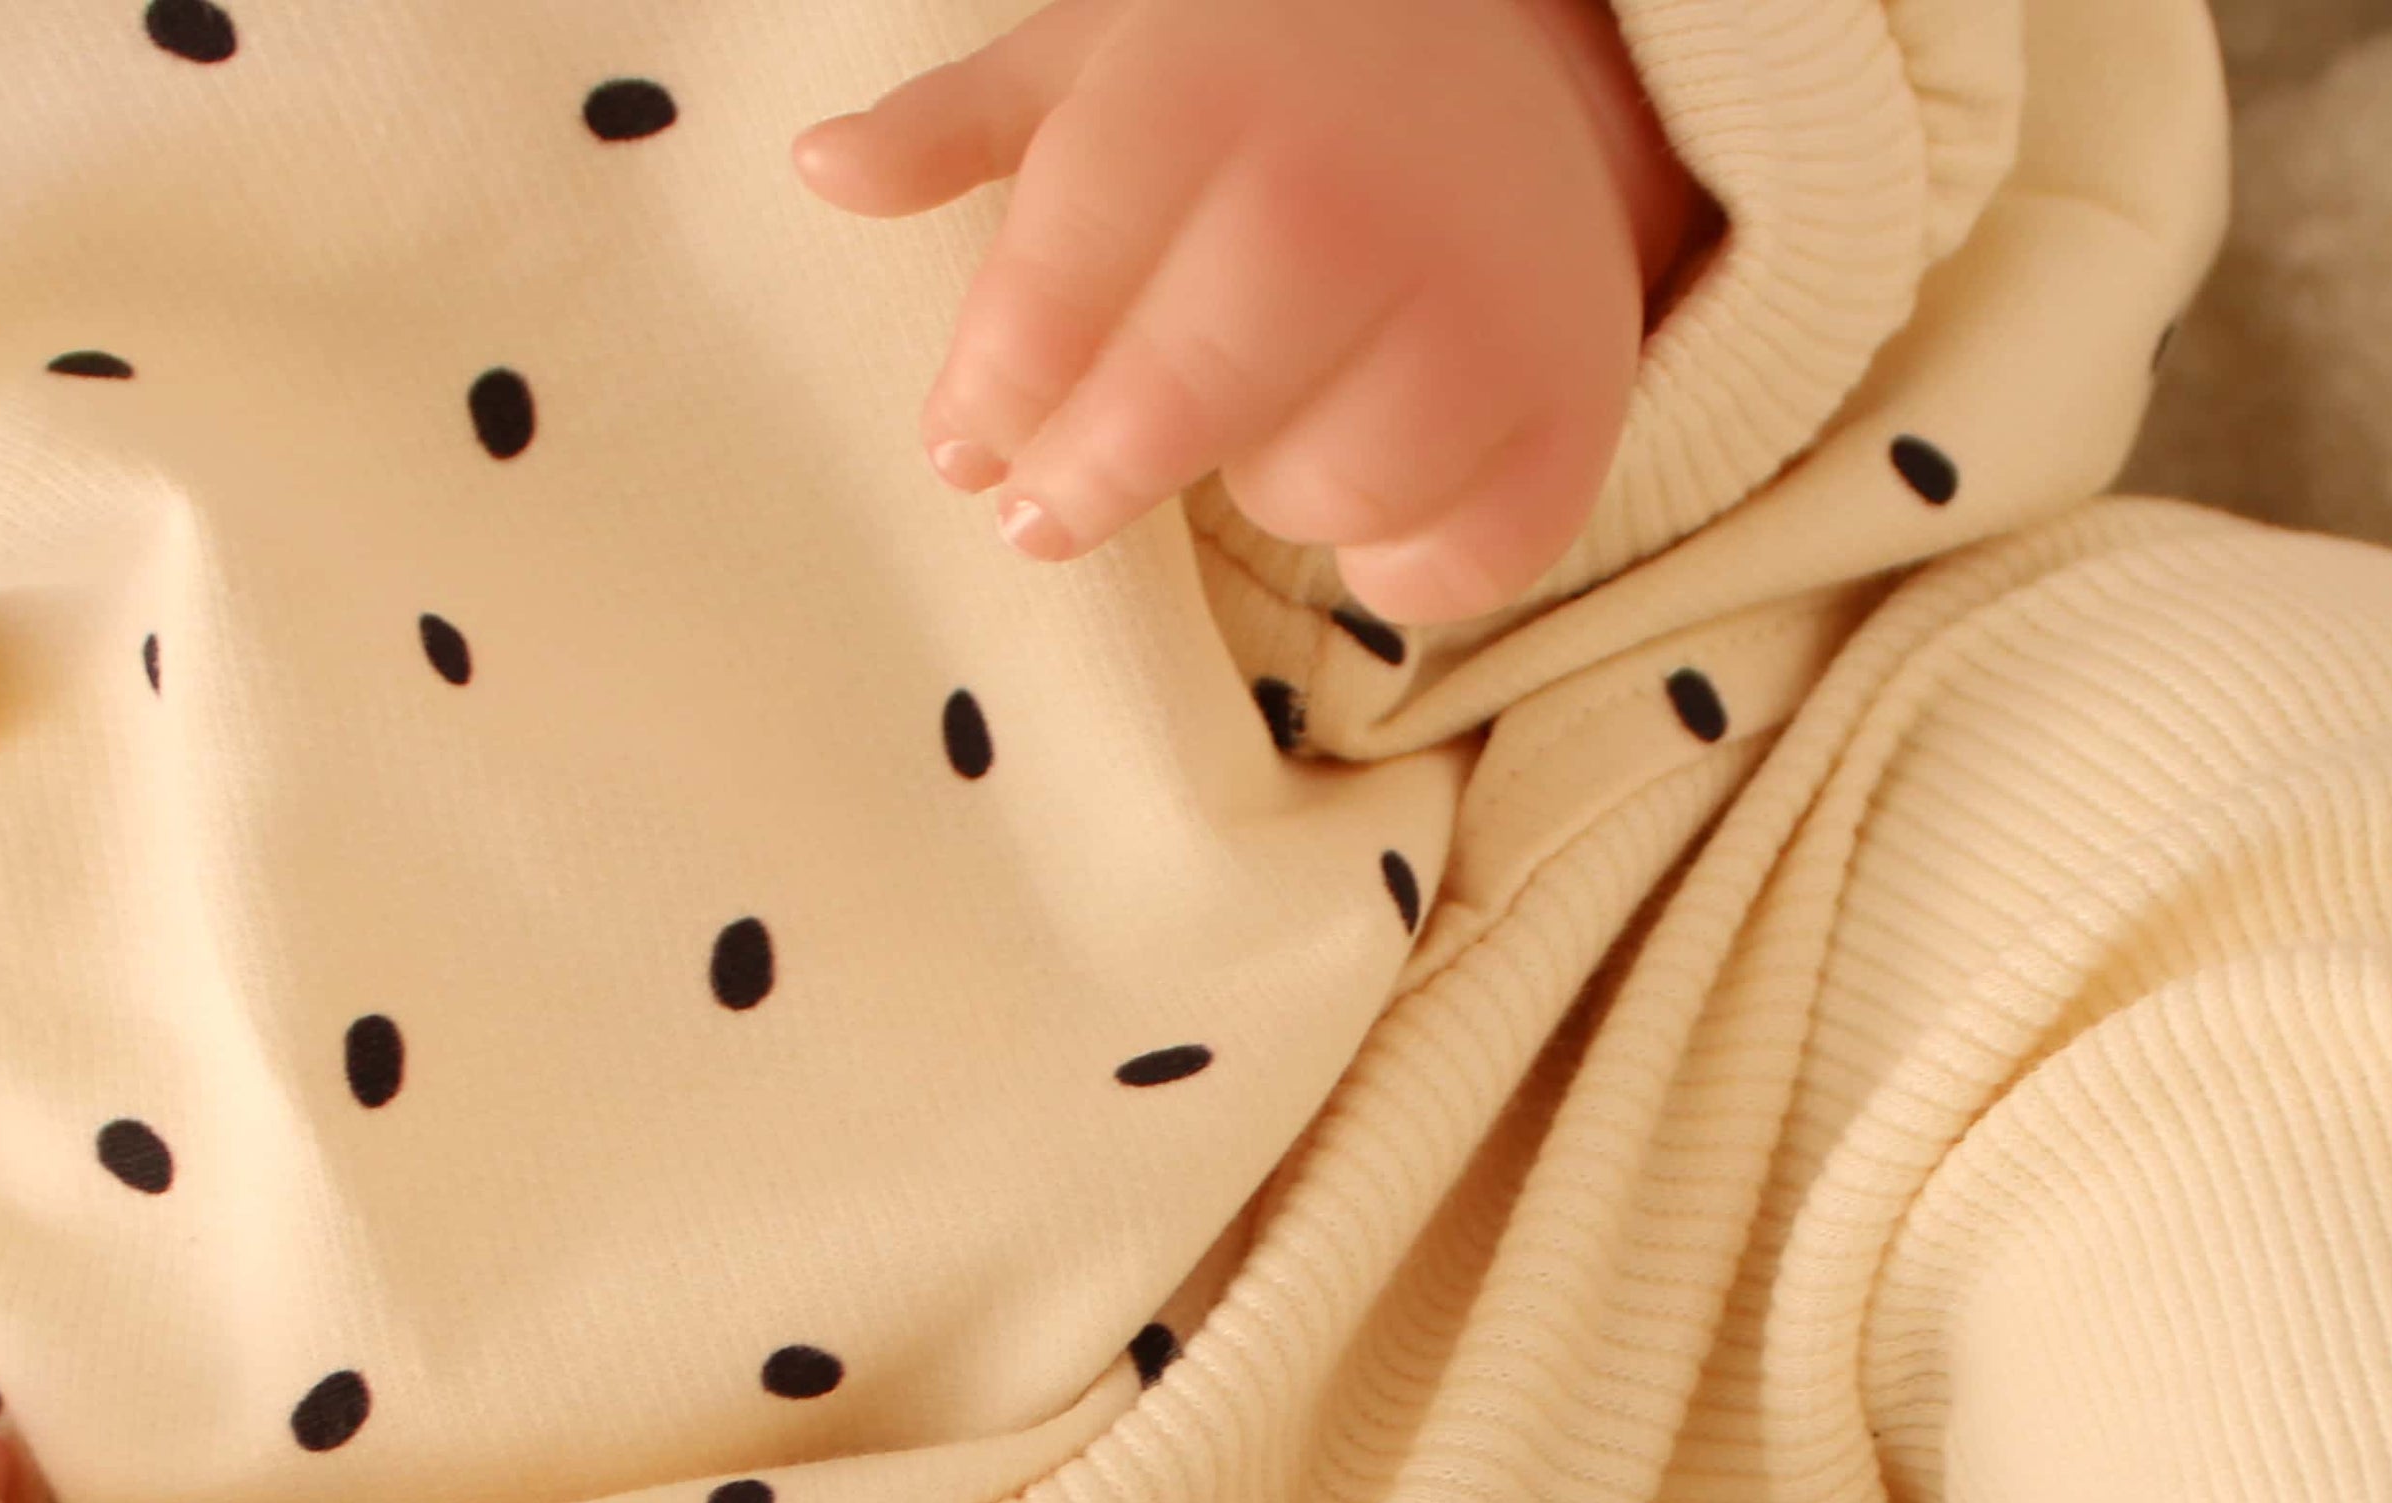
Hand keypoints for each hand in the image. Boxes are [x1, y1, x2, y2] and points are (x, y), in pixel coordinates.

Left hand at [795, 0, 1708, 627]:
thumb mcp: (1105, 57)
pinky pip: (1450, 562)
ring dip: (1265, 491)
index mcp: (1202, 99)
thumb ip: (961, 126)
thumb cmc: (1267, 71)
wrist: (1523, 52)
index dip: (994, 399)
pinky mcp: (1570, 405)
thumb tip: (822, 168)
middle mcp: (1342, 198)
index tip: (968, 446)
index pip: (1050, 302)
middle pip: (1173, 415)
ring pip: (1315, 496)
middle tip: (1046, 509)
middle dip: (1085, 481)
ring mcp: (1476, 304)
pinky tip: (1375, 485)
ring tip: (1258, 429)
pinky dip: (1402, 557)